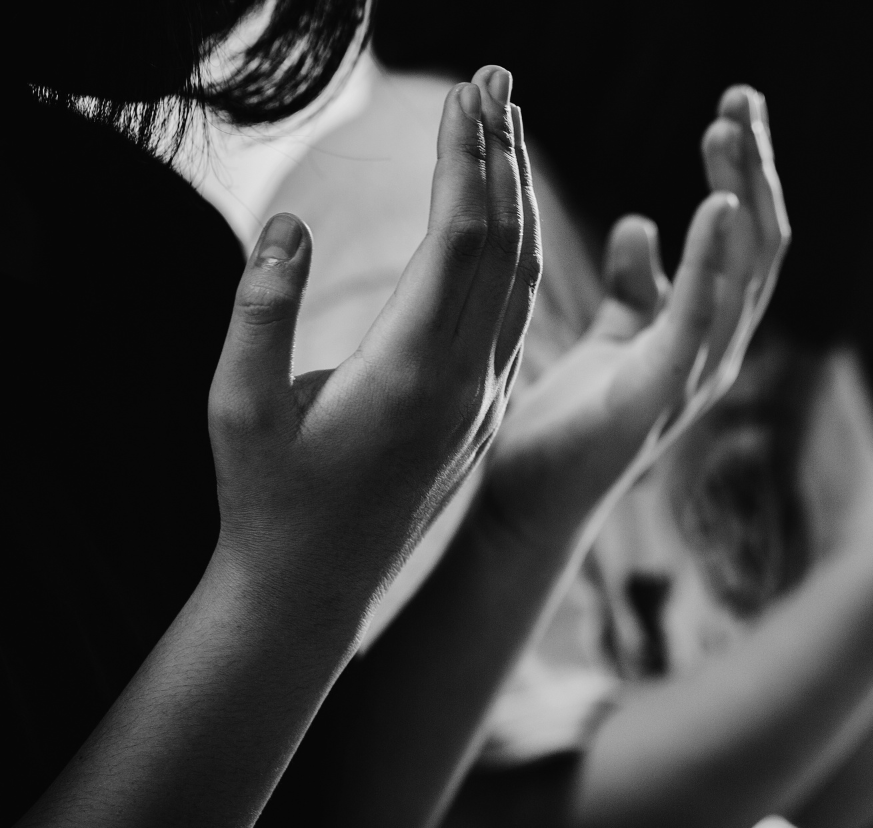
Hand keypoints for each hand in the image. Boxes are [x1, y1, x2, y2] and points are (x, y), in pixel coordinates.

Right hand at [209, 66, 537, 610]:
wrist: (313, 592)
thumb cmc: (265, 499)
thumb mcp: (238, 406)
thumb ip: (260, 312)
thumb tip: (291, 225)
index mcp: (414, 374)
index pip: (461, 241)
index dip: (465, 160)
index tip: (465, 92)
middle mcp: (470, 382)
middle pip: (507, 247)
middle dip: (501, 156)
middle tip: (498, 78)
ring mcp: (487, 399)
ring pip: (522, 281)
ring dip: (515, 197)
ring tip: (501, 126)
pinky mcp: (486, 411)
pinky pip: (515, 313)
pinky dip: (514, 250)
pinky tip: (501, 215)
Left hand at [479, 86, 788, 546]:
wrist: (527, 508)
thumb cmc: (564, 429)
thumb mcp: (607, 336)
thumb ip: (636, 285)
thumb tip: (643, 222)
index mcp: (704, 335)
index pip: (746, 240)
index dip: (746, 174)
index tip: (732, 110)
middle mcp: (715, 353)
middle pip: (759, 246)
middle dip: (755, 169)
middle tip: (741, 98)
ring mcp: (695, 377)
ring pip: (744, 273)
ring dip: (741, 195)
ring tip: (729, 130)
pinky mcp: (658, 395)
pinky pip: (698, 318)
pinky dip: (713, 261)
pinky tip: (715, 203)